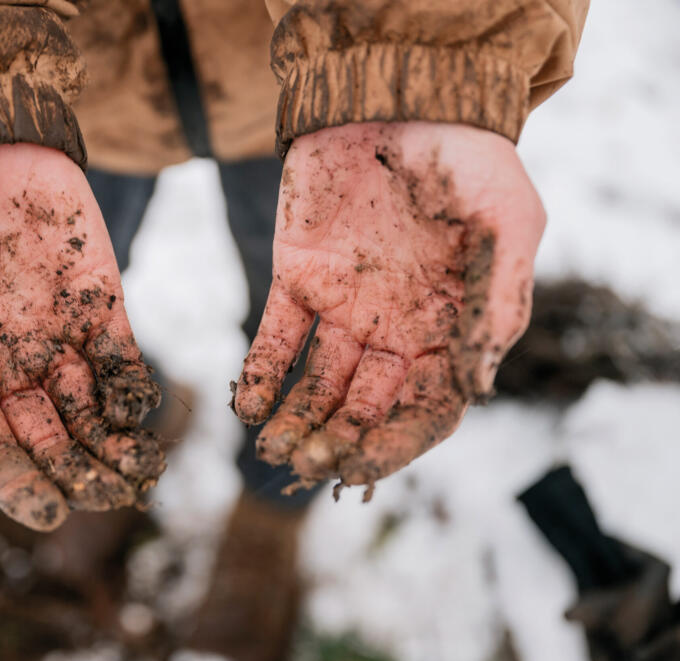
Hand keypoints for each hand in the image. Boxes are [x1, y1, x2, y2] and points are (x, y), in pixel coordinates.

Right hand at [0, 144, 161, 530]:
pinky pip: (123, 363)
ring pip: (92, 415)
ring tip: (144, 476)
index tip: (54, 512)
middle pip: (50, 444)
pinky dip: (135, 393)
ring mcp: (57, 340)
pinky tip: (142, 413)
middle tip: (116, 500)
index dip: (20, 487)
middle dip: (81, 475)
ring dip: (116, 448)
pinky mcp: (100, 307)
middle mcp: (8, 369)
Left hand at [233, 123, 544, 496]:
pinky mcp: (296, 277)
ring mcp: (343, 307)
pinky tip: (245, 407)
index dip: (395, 444)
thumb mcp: (509, 223)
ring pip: (316, 383)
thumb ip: (498, 301)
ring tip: (270, 451)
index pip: (425, 408)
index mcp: (448, 327)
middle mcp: (394, 328)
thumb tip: (480, 384)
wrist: (399, 96)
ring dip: (295, 421)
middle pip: (365, 406)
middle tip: (306, 467)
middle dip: (336, 442)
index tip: (360, 471)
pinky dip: (259, 374)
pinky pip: (275, 338)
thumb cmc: (469, 158)